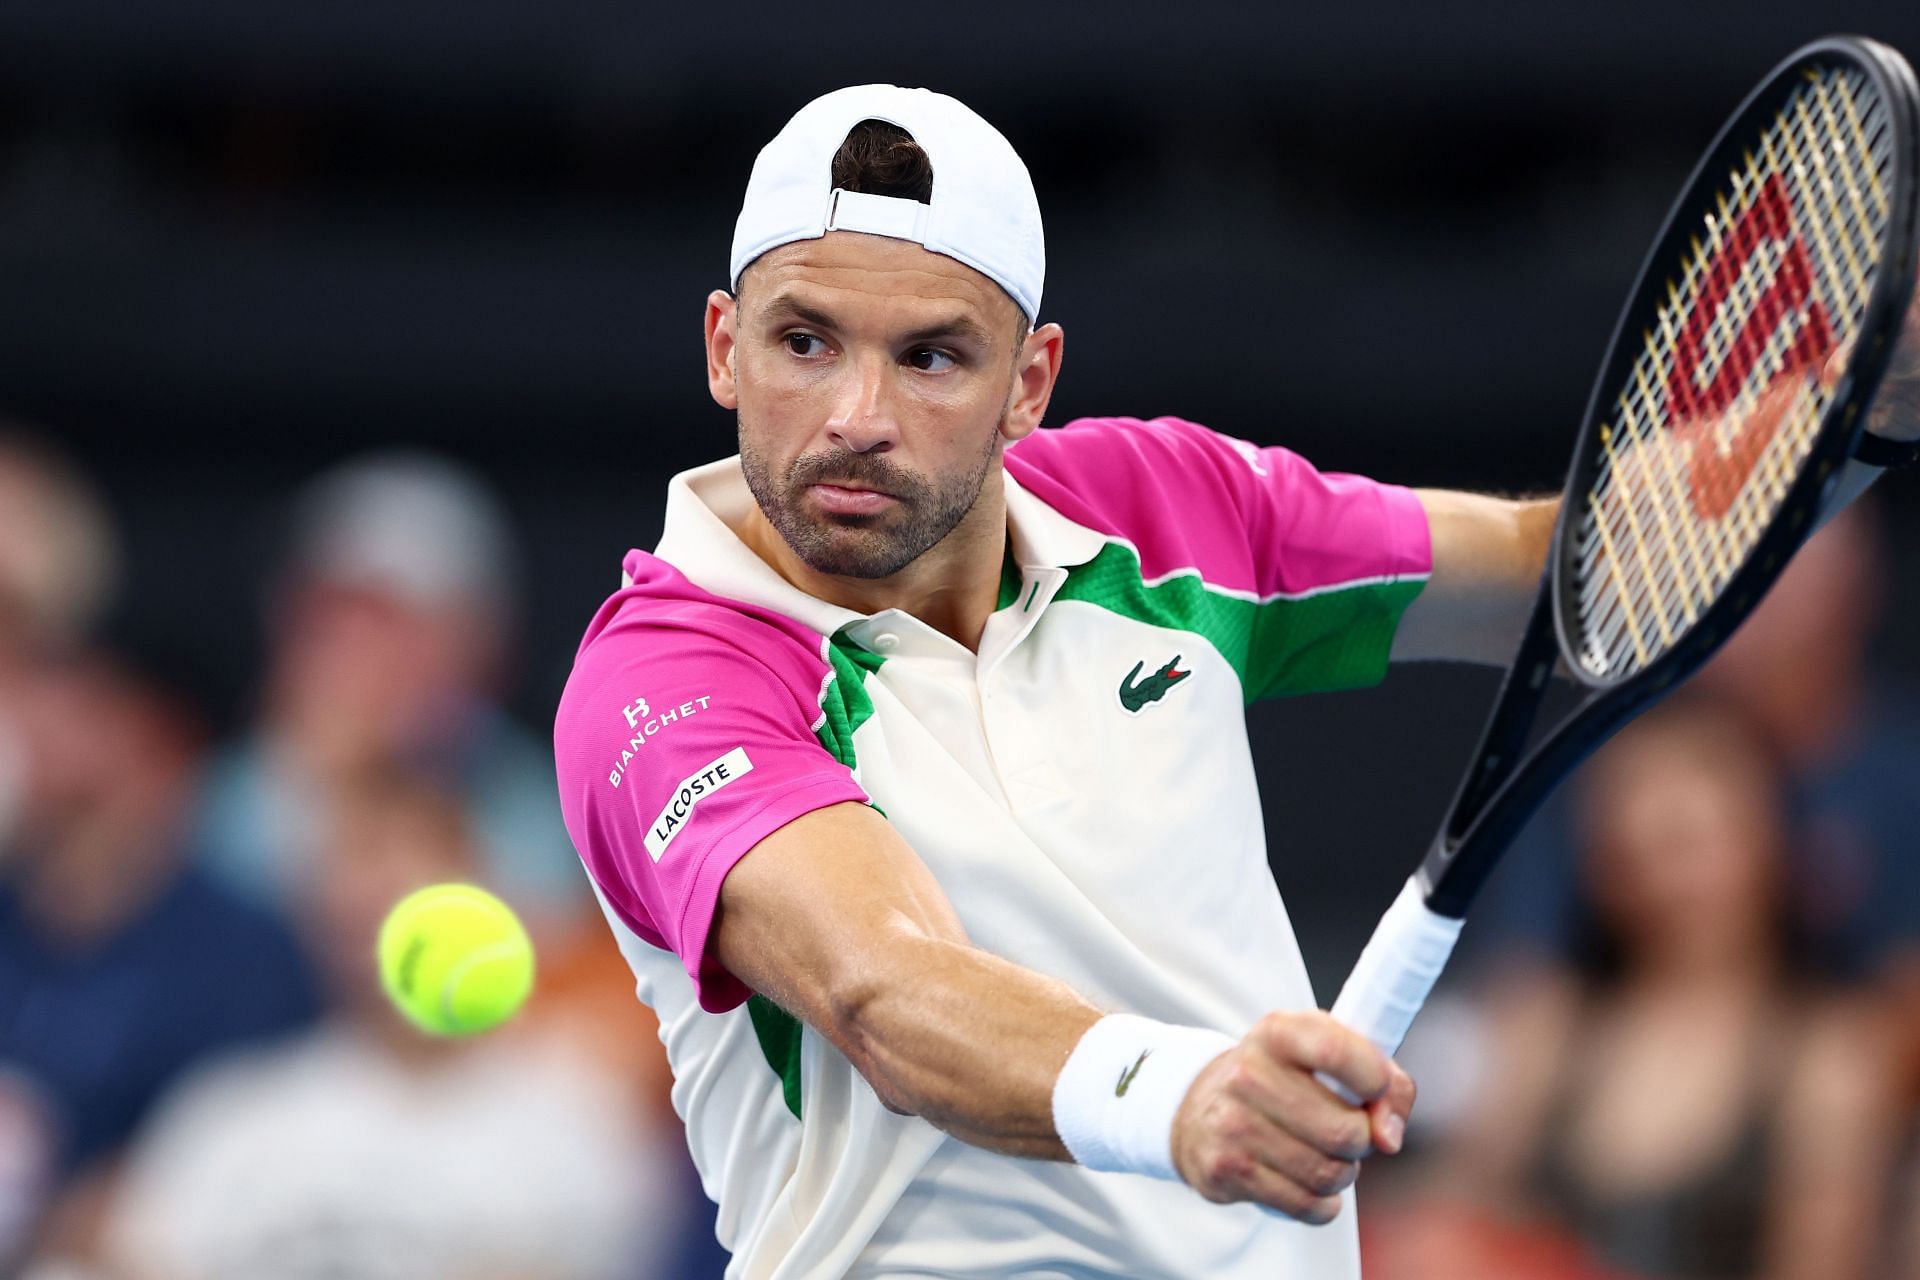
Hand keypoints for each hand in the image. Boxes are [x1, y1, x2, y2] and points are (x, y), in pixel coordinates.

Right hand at [1169, 1010, 1413, 1222]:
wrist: (1198, 1109)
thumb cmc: (1284, 1082)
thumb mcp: (1330, 1058)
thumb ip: (1386, 1084)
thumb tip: (1389, 1137)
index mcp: (1277, 1032)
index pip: (1335, 1051)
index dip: (1375, 1079)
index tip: (1379, 1092)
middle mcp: (1248, 1073)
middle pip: (1344, 1130)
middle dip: (1362, 1141)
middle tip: (1349, 1133)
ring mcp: (1232, 1123)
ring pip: (1328, 1173)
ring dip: (1342, 1174)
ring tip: (1326, 1156)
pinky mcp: (1225, 1170)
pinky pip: (1306, 1205)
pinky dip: (1322, 1203)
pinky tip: (1307, 1183)